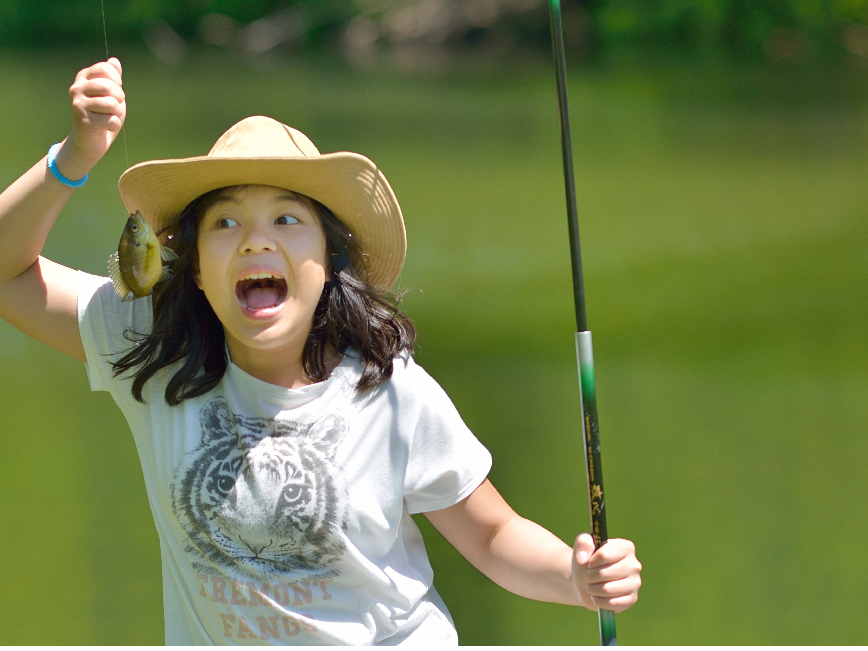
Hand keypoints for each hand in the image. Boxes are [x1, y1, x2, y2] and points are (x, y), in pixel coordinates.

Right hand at [62, 58, 125, 173]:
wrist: (91, 141)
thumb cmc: (103, 115)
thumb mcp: (111, 94)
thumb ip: (113, 78)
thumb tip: (114, 61)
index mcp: (83, 77)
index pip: (105, 68)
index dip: (117, 81)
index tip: (114, 92)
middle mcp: (77, 87)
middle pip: (108, 86)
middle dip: (120, 98)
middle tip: (115, 107)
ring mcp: (78, 103)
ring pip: (112, 103)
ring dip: (117, 113)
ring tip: (109, 116)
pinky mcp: (82, 119)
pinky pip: (111, 120)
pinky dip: (114, 125)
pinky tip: (106, 127)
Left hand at [571, 533, 641, 612]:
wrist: (586, 581)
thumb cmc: (587, 560)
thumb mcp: (582, 545)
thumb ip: (582, 543)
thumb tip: (583, 559)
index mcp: (625, 547)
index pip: (604, 555)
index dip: (591, 562)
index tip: (589, 563)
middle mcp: (634, 564)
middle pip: (604, 573)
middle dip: (590, 577)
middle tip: (588, 576)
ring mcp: (635, 583)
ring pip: (608, 590)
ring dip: (593, 589)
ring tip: (591, 586)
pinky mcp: (632, 599)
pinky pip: (613, 604)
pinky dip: (599, 602)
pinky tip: (597, 597)